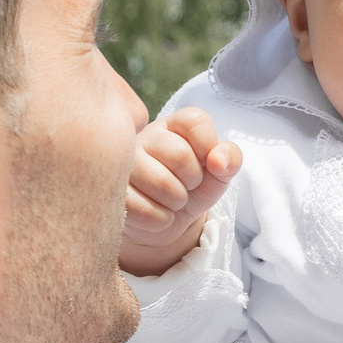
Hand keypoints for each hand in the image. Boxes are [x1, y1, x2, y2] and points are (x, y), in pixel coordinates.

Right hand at [122, 107, 242, 276]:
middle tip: (184, 186)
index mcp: (172, 125)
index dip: (208, 148)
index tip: (204, 162)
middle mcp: (144, 137)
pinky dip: (160, 220)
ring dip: (176, 202)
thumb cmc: (192, 188)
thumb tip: (219, 160)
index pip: (196, 121)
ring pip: (162, 184)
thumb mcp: (218, 173)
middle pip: (180, 155)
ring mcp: (122, 164)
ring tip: (169, 200)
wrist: (165, 221)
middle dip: (193, 181)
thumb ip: (230, 158)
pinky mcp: (112, 193)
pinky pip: (145, 211)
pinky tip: (154, 213)